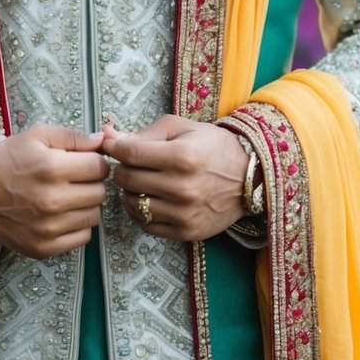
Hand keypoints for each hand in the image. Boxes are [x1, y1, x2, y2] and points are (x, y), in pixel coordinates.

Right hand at [0, 124, 109, 258]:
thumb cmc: (9, 158)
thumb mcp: (39, 135)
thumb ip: (74, 137)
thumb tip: (104, 140)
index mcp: (52, 168)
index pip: (100, 167)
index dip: (96, 161)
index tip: (85, 162)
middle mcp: (51, 201)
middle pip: (100, 193)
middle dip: (92, 183)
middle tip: (75, 179)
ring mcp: (47, 228)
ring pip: (94, 216)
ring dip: (86, 205)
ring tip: (67, 196)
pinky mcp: (43, 248)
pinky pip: (82, 238)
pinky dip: (77, 226)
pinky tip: (62, 214)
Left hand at [104, 115, 248, 241]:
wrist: (249, 179)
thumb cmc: (213, 147)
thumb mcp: (183, 127)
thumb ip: (146, 132)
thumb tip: (109, 136)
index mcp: (182, 156)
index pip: (129, 153)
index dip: (114, 147)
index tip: (112, 145)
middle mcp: (182, 187)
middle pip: (127, 179)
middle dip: (122, 167)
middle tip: (130, 162)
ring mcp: (184, 213)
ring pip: (132, 203)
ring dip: (130, 191)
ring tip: (142, 181)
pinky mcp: (186, 232)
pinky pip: (146, 224)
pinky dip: (141, 211)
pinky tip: (150, 199)